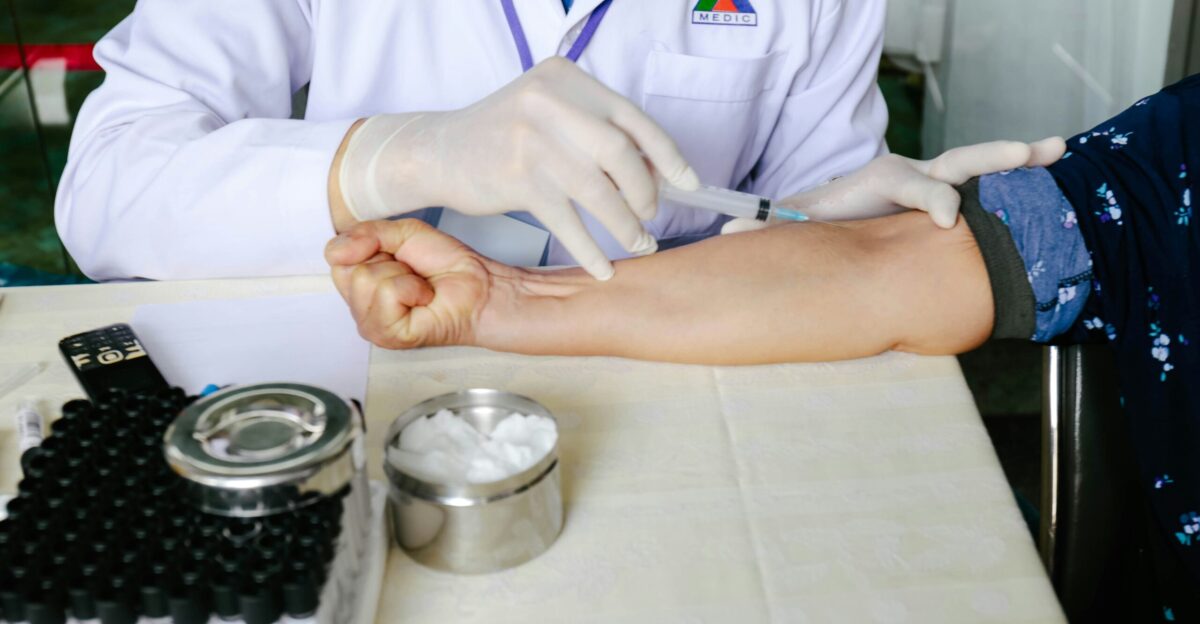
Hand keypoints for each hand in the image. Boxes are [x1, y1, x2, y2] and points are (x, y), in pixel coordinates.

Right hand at [325, 220, 500, 348]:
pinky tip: (423, 298)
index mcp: (357, 283)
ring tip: (418, 286)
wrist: (478, 285)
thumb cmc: (445, 265)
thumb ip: (364, 233)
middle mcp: (359, 307)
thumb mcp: (401, 233)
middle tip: (410, 272)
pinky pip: (387, 294)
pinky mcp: (387, 335)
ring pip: (365, 280)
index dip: (367, 245)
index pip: (335, 256)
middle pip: (347, 270)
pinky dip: (411, 289)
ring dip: (402, 276)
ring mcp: (371, 325)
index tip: (395, 252)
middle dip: (386, 260)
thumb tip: (336, 249)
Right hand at [337, 57, 700, 279]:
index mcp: (565, 78)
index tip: (688, 183)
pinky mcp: (517, 178)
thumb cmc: (503, 136)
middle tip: (650, 216)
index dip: (667, 155)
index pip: (631, 117)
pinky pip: (567, 221)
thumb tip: (657, 172)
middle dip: (645, 192)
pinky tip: (602, 266)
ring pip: (599, 191)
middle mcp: (549, 101)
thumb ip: (594, 130)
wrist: (438, 151)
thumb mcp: (548, 113)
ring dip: (625, 225)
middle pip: (621, 152)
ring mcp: (532, 140)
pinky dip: (589, 249)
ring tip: (638, 243)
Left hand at [721, 137, 1067, 233]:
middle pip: (955, 163)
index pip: (913, 184)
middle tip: (1027, 154)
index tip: (949, 218)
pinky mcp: (946, 197)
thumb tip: (723, 240)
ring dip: (1015, 157)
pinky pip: (986, 183)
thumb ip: (764, 229)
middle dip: (990, 158)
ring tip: (1054, 149)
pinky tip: (1055, 160)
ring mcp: (934, 184)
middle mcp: (912, 176)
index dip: (931, 200)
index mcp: (881, 180)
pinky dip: (1021, 171)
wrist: (835, 211)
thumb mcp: (794, 222)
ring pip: (977, 164)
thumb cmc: (820, 218)